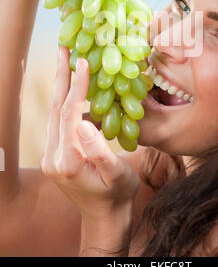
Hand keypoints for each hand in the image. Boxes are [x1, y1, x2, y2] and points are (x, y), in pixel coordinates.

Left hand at [41, 47, 139, 220]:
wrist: (105, 217)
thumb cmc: (118, 196)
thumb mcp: (117, 175)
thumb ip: (101, 151)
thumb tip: (87, 123)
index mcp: (67, 161)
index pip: (70, 114)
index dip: (77, 87)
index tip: (83, 61)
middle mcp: (52, 156)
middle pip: (56, 108)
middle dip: (61, 77)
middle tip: (64, 48)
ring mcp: (51, 155)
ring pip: (54, 113)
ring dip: (61, 85)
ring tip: (66, 60)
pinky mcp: (55, 154)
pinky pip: (59, 120)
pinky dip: (65, 99)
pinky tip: (72, 86)